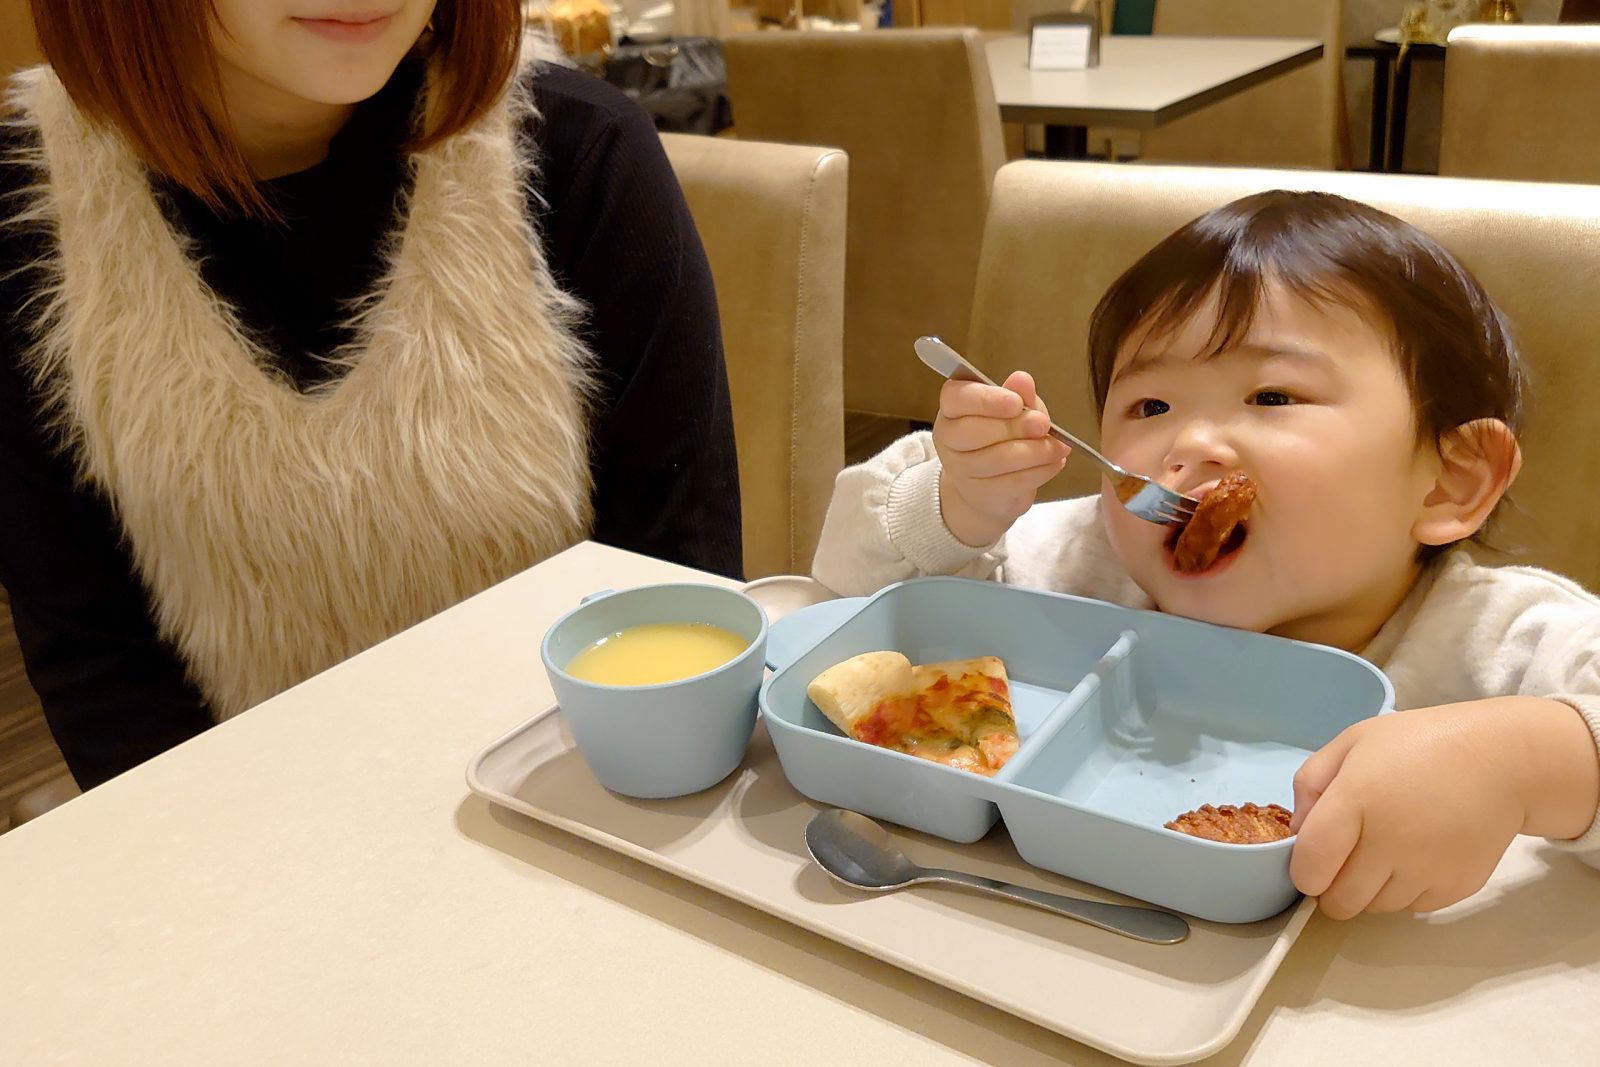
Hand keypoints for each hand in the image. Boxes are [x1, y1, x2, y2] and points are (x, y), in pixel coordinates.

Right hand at [933, 371, 1069, 546]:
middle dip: (1014, 427)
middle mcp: (949, 437)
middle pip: (973, 431)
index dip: (986, 400)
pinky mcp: (980, 494)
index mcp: (952, 407)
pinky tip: (1054, 462)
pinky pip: (1012, 482)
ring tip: (1059, 447)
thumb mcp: (1014, 408)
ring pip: (996, 459)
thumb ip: (1018, 394)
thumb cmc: (1002, 434)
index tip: (1016, 402)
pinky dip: (1039, 471)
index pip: (957, 398)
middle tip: (1043, 424)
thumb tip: (1022, 379)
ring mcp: (960, 469)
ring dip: (1035, 452)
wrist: (991, 482)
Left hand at [1289, 698, 1598, 918]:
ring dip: (1369, 890)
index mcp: (1357, 800)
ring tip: (1385, 851)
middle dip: (1332, 887)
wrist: (1500, 760)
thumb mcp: (1353, 742)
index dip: (1302, 873)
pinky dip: (1405, 891)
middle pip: (1339, 902)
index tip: (1310, 862)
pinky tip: (1416, 856)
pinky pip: (1411, 908)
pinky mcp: (1455, 888)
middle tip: (1345, 860)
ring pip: (1375, 908)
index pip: (1311, 867)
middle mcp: (1390, 842)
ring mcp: (1425, 870)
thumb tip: (1298, 833)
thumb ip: (1311, 783)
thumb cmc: (1419, 744)